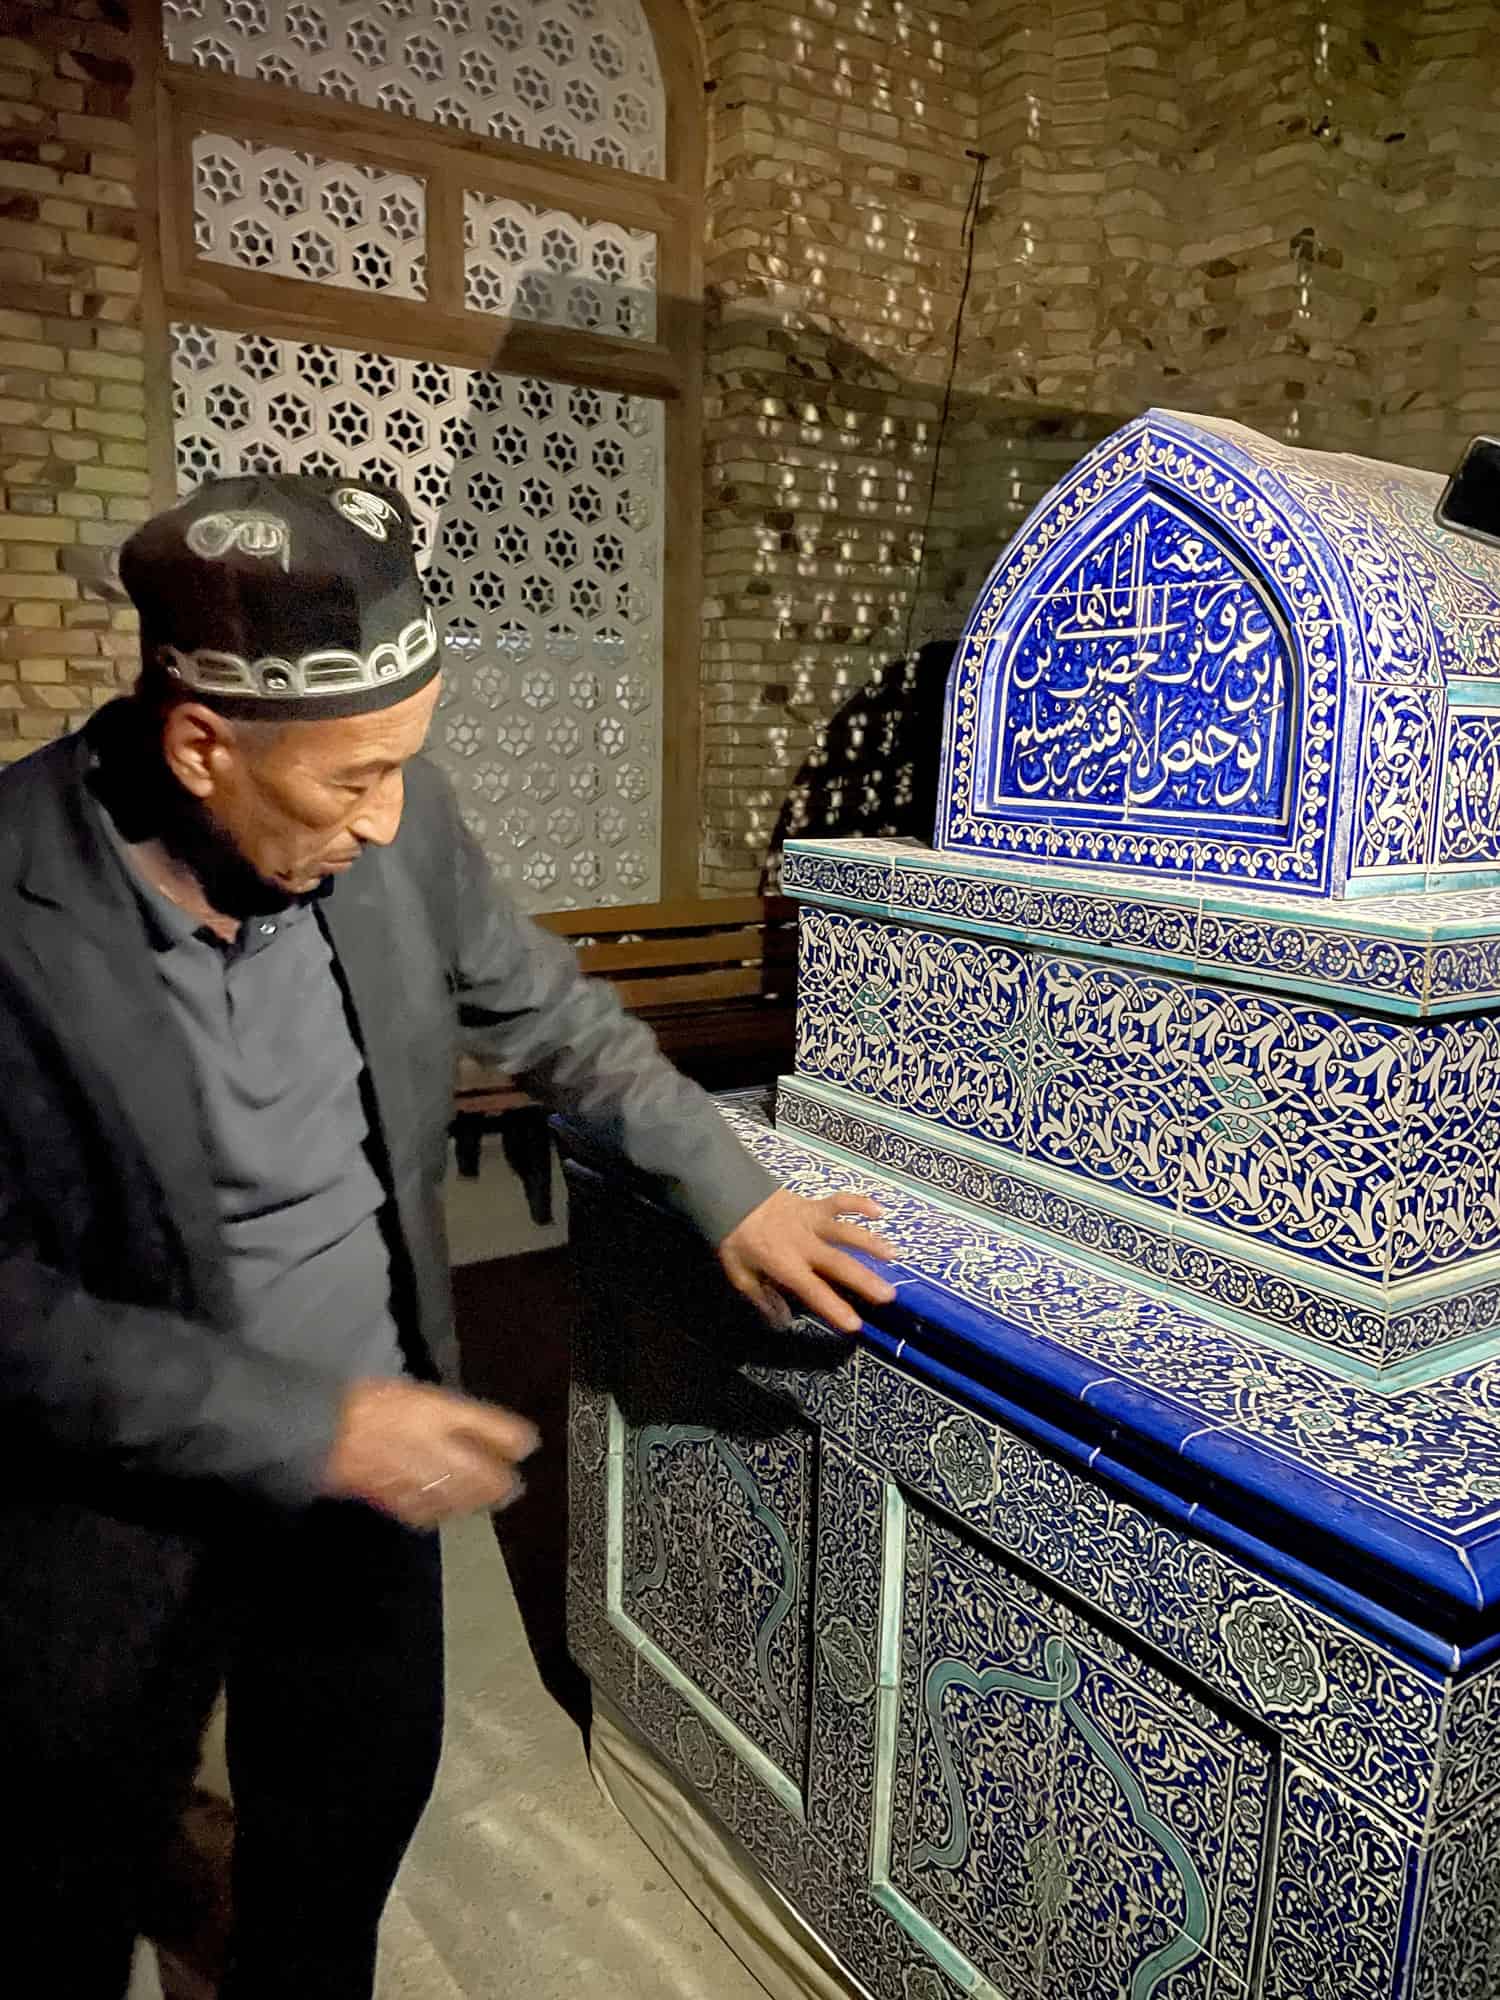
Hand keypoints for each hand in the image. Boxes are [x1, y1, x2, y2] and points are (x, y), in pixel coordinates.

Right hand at [323, 1379, 540, 1528]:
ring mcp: (419, 1477)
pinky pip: (430, 1511)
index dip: (515, 1440)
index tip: (525, 1445)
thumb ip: (452, 1414)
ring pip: (461, 1497)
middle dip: (502, 1483)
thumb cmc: (369, 1401)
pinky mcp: (398, 1499)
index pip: (496, 1430)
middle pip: (485, 1475)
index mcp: (443, 1414)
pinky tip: (446, 1510)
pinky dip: (443, 1512)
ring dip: (478, 1500)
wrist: (322, 1428)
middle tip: (513, 1486)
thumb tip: (482, 1430)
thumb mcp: (418, 1394)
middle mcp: (439, 1448)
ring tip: (487, 1501)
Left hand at [718, 1187, 897, 1334]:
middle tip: (888, 1295)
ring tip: (893, 1254)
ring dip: (870, 1242)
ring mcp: (811, 1221)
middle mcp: (803, 1243)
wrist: (730, 1194)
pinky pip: (839, 1201)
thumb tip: (783, 1321)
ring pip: (845, 1231)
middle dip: (864, 1279)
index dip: (834, 1307)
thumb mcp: (740, 1274)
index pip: (812, 1289)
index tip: (855, 1324)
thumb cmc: (736, 1239)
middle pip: (837, 1262)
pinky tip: (880, 1210)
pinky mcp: (814, 1204)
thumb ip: (761, 1298)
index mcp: (784, 1263)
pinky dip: (859, 1203)